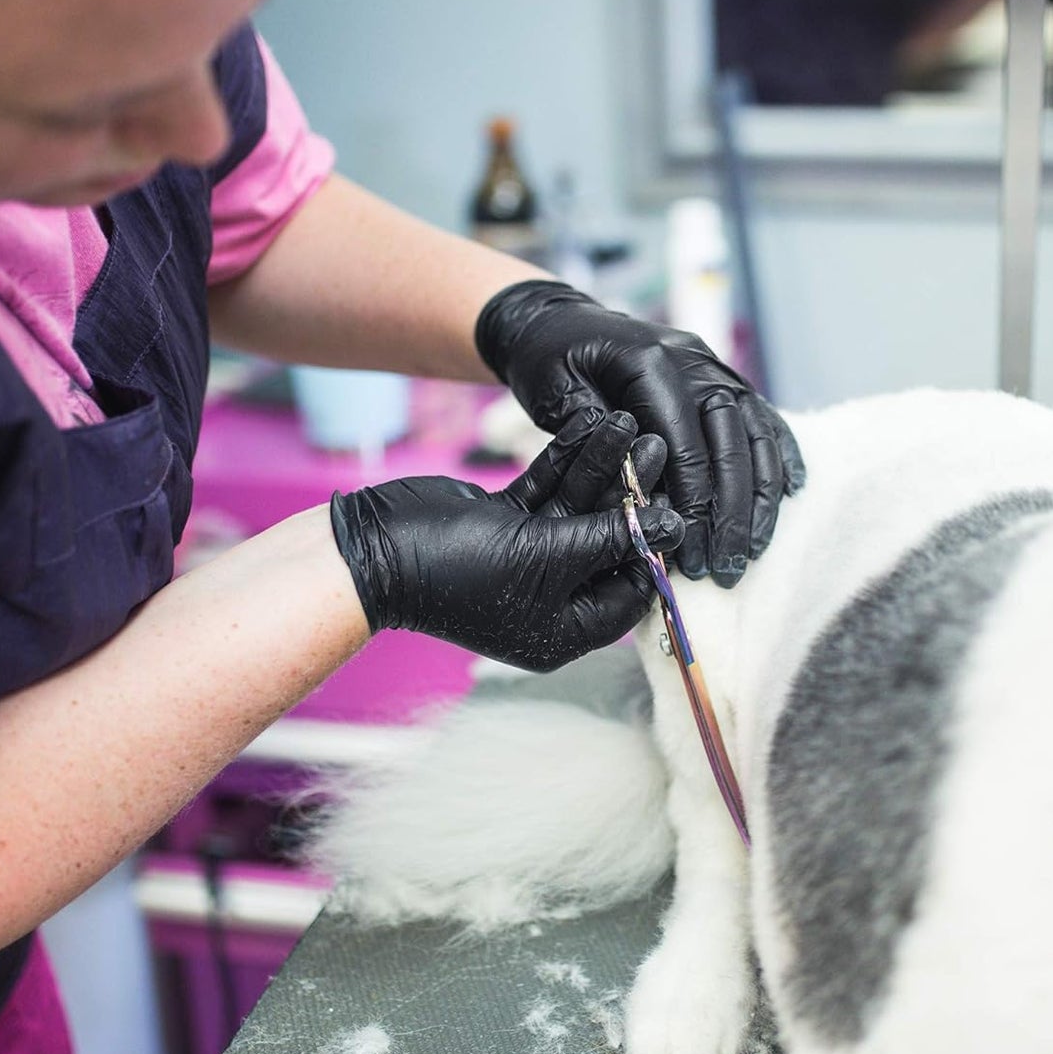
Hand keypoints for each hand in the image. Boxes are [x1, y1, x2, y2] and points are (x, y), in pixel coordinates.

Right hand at [329, 410, 681, 671]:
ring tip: (629, 424)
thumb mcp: (546, 557)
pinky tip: (591, 425)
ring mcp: (526, 557)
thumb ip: (610, 538)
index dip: (654, 549)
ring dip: (601, 468)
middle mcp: (550, 597)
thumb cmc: (457, 571)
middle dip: (630, 494)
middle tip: (657, 448)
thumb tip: (669, 527)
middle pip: (606, 541)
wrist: (374, 550)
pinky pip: (547, 490)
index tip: (678, 504)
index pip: (631, 590)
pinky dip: (565, 461)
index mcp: (564, 629)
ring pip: (578, 508)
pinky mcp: (506, 522)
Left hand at [475, 280, 804, 587]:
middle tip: (726, 567)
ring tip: (752, 549)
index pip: (685, 441)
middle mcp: (692, 359)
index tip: (692, 553)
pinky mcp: (720, 375)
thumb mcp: (553, 395)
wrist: (555, 320)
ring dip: (760, 494)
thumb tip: (634, 490)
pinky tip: (789, 491)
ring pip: (755, 431)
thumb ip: (595, 439)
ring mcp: (712, 365)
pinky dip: (778, 453)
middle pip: (730, 440)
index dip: (694, 501)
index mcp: (649, 361)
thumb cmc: (546, 361)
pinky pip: (761, 415)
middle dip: (733, 510)